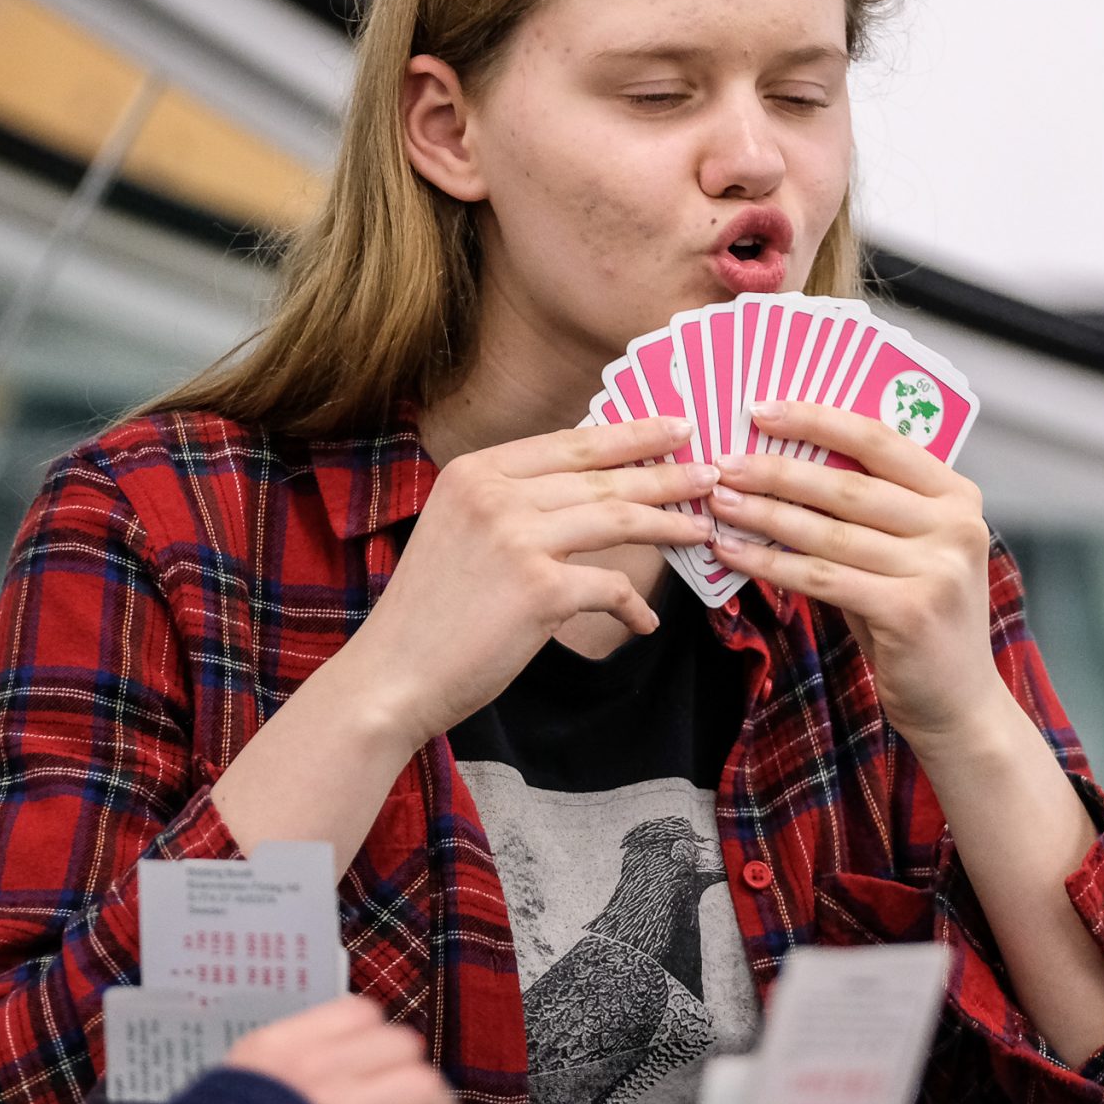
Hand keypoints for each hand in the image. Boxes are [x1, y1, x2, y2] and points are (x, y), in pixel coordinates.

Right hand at [222, 995, 469, 1103]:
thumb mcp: (225, 1096)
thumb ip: (271, 1082)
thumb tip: (303, 1089)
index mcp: (278, 1049)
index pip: (357, 1013)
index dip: (379, 1040)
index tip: (382, 1064)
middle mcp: (317, 1070)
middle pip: (400, 1043)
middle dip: (411, 1071)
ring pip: (425, 1085)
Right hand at [338, 417, 716, 749]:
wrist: (391, 676)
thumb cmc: (430, 613)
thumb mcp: (459, 531)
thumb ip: (512, 503)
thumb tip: (587, 489)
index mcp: (475, 472)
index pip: (570, 443)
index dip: (629, 433)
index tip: (674, 426)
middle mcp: (495, 494)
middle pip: (602, 476)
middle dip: (664, 470)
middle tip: (711, 470)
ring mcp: (517, 539)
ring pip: (618, 518)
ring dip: (669, 523)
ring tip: (702, 527)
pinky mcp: (539, 590)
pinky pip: (610, 587)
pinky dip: (633, 607)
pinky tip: (644, 622)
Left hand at [707, 400, 1007, 751]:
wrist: (958, 703)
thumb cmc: (916, 617)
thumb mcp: (905, 552)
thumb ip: (865, 511)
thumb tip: (781, 464)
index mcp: (957, 496)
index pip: (880, 441)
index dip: (817, 420)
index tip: (762, 410)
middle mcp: (956, 525)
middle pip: (849, 485)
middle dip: (778, 470)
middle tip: (723, 463)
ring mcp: (938, 569)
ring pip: (829, 532)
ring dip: (765, 515)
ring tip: (719, 503)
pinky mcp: (910, 610)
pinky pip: (821, 578)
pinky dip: (770, 564)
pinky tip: (733, 553)